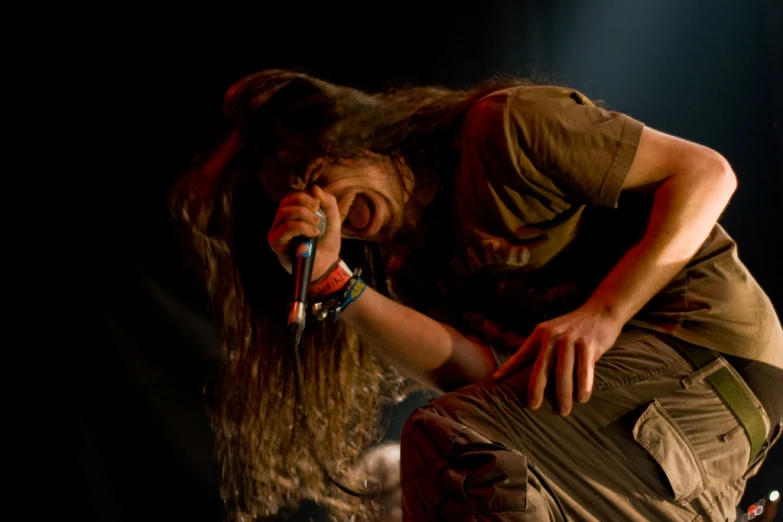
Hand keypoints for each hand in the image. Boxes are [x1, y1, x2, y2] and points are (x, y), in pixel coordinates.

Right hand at [267, 186, 342, 278]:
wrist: (326, 266)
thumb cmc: (326, 243)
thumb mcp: (333, 220)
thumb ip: (328, 202)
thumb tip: (314, 188)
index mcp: (292, 214)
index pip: (292, 196)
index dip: (305, 196)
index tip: (318, 205)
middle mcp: (281, 221)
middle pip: (286, 201)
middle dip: (303, 203)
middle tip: (317, 215)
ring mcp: (277, 231)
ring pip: (285, 212)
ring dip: (304, 216)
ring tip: (316, 227)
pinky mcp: (276, 242)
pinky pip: (286, 227)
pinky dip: (302, 227)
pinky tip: (313, 234)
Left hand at [492, 303, 622, 415]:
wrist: (600, 311)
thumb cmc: (573, 328)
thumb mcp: (552, 332)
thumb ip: (540, 350)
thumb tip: (522, 372)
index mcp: (540, 334)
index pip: (521, 354)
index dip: (508, 368)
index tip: (495, 380)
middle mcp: (553, 337)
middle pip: (541, 368)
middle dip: (536, 389)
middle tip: (533, 406)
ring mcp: (571, 341)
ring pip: (563, 373)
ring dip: (563, 395)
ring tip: (563, 411)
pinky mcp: (589, 345)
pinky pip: (584, 370)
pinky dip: (583, 386)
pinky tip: (582, 398)